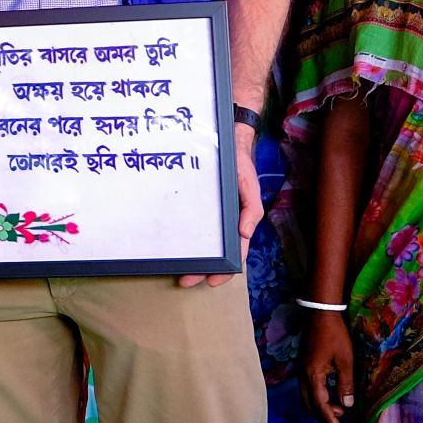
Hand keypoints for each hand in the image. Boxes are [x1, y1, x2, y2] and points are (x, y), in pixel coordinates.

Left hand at [181, 127, 262, 288]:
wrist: (224, 142)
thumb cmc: (240, 166)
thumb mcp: (250, 186)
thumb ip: (252, 210)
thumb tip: (244, 234)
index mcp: (237, 222)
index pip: (233, 254)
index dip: (224, 270)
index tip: (210, 281)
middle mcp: (222, 222)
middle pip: (212, 253)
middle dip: (201, 270)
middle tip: (184, 281)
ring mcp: (208, 215)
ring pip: (200, 243)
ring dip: (191, 259)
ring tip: (176, 270)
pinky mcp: (194, 205)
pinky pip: (188, 225)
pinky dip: (182, 238)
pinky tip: (171, 246)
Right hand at [299, 310, 355, 422]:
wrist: (319, 314)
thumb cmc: (334, 335)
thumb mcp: (345, 360)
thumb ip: (345, 384)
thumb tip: (347, 405)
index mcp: (313, 375)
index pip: (319, 404)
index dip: (328, 419)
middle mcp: (303, 375)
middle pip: (308, 403)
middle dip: (321, 416)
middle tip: (337, 422)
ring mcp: (301, 369)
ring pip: (305, 396)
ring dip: (318, 406)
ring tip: (336, 409)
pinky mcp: (303, 364)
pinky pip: (306, 387)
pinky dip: (315, 396)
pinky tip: (328, 394)